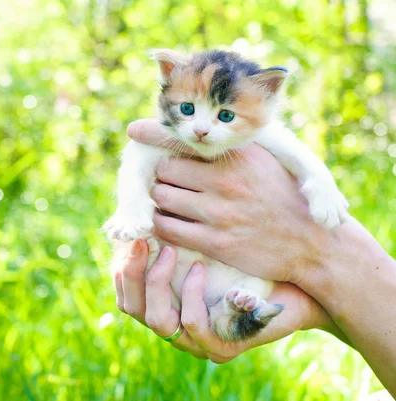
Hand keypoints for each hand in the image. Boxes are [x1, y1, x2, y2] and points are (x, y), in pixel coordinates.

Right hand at [113, 239, 341, 361]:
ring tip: (168, 250)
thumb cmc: (251, 249)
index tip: (130, 232)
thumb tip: (143, 194)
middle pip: (130, 307)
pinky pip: (193, 323)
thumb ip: (175, 225)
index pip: (125, 290)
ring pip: (157, 320)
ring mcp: (196, 339)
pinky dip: (192, 295)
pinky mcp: (221, 346)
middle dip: (131, 272)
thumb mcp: (206, 234)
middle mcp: (175, 322)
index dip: (122, 263)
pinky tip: (198, 267)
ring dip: (158, 283)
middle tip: (141, 240)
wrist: (299, 274)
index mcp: (166, 299)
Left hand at [127, 118, 335, 283]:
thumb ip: (230, 150)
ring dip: (160, 201)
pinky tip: (168, 224)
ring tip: (168, 204)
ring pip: (163, 199)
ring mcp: (220, 213)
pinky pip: (169, 230)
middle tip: (166, 182)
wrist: (312, 244)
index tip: (133, 131)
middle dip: (161, 176)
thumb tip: (195, 135)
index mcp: (238, 156)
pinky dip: (162, 226)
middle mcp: (227, 181)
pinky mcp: (216, 243)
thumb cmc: (282, 198)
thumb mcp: (264, 162)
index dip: (154, 137)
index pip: (183, 141)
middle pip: (165, 170)